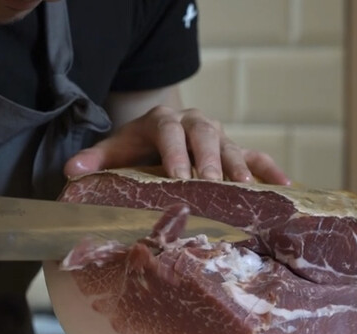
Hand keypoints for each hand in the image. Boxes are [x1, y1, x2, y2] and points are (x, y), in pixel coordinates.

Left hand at [64, 105, 289, 184]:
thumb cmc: (136, 145)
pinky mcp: (235, 149)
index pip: (170, 132)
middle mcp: (194, 123)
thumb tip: (71, 172)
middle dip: (210, 158)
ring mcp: (219, 136)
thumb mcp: (116, 148)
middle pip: (206, 134)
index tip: (178, 177)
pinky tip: (285, 188)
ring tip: (246, 189)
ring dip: (240, 167)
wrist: (159, 130)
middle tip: (214, 182)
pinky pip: (257, 156)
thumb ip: (96, 158)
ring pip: (232, 146)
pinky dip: (270, 170)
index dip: (175, 152)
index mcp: (164, 120)